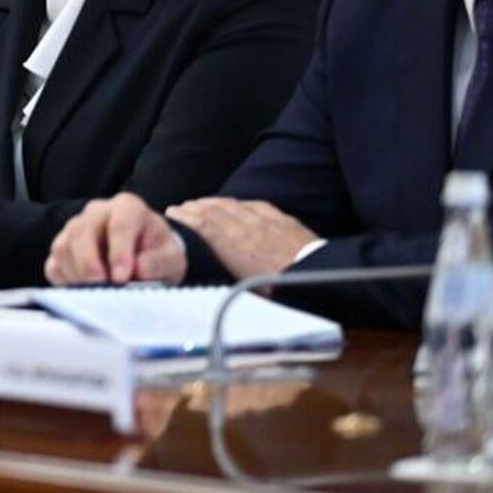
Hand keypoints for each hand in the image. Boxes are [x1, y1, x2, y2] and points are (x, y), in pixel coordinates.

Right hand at [45, 193, 186, 284]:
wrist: (145, 255)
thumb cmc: (158, 253)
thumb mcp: (172, 258)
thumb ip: (159, 262)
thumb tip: (139, 268)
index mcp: (127, 208)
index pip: (119, 223)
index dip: (119, 251)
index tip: (122, 278)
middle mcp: (97, 212)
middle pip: (82, 231)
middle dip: (89, 263)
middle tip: (101, 287)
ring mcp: (75, 228)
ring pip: (63, 247)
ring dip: (76, 275)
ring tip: (96, 293)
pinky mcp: (62, 249)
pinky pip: (54, 264)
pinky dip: (65, 281)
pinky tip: (84, 291)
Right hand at [165, 198, 316, 279]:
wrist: (319, 278)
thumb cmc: (281, 291)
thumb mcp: (245, 287)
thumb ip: (225, 272)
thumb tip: (207, 272)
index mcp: (234, 246)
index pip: (205, 226)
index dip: (187, 218)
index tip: (172, 212)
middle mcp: (246, 228)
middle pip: (216, 212)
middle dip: (196, 207)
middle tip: (181, 206)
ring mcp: (266, 221)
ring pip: (234, 206)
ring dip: (214, 202)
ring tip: (201, 202)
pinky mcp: (283, 220)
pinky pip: (256, 205)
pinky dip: (240, 202)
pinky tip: (236, 202)